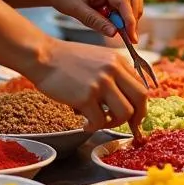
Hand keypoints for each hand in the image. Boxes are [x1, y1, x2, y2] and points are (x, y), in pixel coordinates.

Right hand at [30, 38, 147, 133]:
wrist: (42, 56)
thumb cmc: (65, 60)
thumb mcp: (97, 58)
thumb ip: (113, 73)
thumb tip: (125, 98)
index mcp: (117, 60)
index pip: (141, 85)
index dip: (141, 104)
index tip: (136, 116)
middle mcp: (113, 70)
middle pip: (141, 98)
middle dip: (138, 117)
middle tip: (129, 126)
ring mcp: (100, 83)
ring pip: (125, 113)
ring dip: (114, 123)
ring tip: (100, 122)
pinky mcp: (86, 96)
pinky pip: (99, 121)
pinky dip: (93, 128)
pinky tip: (85, 125)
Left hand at [43, 0, 143, 43]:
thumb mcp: (75, 10)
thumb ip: (95, 21)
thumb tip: (114, 33)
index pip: (123, 0)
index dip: (129, 19)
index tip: (131, 37)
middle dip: (134, 17)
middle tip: (130, 37)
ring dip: (131, 16)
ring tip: (122, 32)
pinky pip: (124, 3)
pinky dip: (123, 15)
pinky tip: (115, 25)